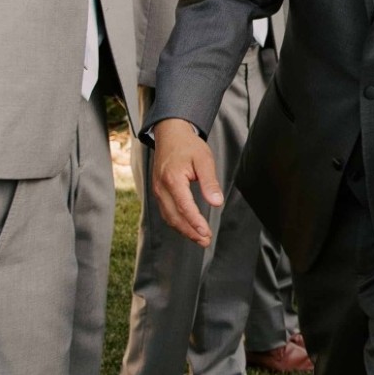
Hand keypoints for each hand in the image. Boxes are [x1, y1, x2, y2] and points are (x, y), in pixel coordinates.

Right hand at [151, 119, 222, 246]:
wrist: (170, 134)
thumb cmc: (188, 146)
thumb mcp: (204, 160)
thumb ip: (210, 182)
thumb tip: (216, 202)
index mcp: (172, 178)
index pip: (184, 207)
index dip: (195, 222)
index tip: (206, 233)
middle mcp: (161, 187)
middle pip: (174, 216)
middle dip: (190, 231)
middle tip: (205, 240)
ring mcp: (157, 190)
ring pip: (169, 217)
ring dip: (183, 230)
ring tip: (199, 238)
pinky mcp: (158, 191)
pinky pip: (166, 211)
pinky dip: (177, 222)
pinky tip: (188, 227)